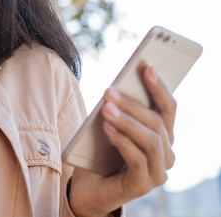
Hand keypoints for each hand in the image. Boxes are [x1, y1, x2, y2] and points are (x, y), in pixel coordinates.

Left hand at [69, 65, 176, 215]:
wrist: (87, 187)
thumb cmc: (100, 152)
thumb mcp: (110, 125)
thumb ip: (119, 110)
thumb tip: (118, 85)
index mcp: (163, 136)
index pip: (168, 108)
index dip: (159, 87)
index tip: (147, 67)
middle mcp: (166, 153)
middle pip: (156, 122)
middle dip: (132, 103)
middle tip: (108, 90)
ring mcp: (158, 171)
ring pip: (150, 140)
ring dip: (126, 121)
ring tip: (105, 108)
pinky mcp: (143, 185)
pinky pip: (137, 159)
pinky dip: (122, 141)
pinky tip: (107, 128)